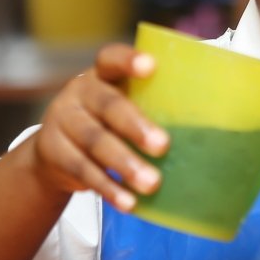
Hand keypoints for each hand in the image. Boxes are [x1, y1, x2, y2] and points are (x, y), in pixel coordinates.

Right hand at [23, 43, 168, 212]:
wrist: (53, 151)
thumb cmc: (106, 122)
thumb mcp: (121, 105)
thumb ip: (149, 107)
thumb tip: (206, 130)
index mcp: (101, 74)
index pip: (111, 58)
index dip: (129, 60)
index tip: (151, 66)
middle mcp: (79, 92)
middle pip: (107, 105)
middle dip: (135, 125)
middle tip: (163, 145)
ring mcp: (62, 121)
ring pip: (93, 142)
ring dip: (124, 164)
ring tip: (151, 183)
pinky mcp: (53, 152)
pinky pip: (82, 170)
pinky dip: (108, 188)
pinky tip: (129, 202)